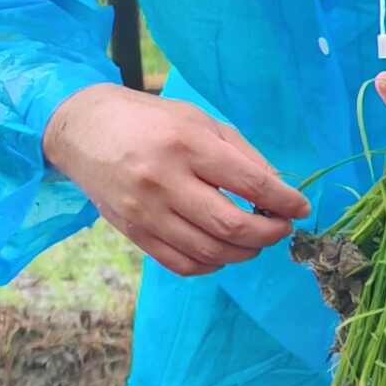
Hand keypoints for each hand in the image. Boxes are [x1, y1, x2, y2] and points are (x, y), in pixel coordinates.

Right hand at [42, 83, 308, 273]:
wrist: (84, 129)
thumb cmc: (152, 121)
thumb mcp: (201, 122)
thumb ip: (244, 156)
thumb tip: (281, 191)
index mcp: (187, 145)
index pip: (251, 183)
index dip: (286, 202)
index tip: (301, 208)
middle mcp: (164, 181)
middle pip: (232, 225)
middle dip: (270, 233)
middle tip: (281, 228)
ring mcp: (144, 211)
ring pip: (210, 251)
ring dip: (244, 252)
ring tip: (255, 239)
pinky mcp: (132, 232)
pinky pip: (181, 264)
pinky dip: (212, 264)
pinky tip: (223, 250)